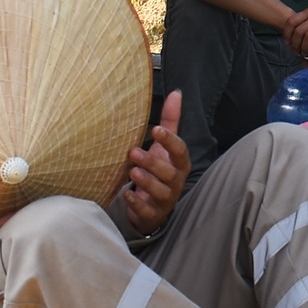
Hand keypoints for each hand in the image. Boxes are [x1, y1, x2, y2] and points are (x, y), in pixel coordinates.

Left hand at [118, 91, 190, 235]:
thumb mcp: (164, 146)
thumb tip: (176, 93)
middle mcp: (176, 182)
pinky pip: (147, 211)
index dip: (170, 141)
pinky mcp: (152, 214)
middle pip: (170, 173)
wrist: (152, 204)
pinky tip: (126, 195)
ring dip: (147, 182)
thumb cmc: (158, 170)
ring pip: (161, 192)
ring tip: (132, 172)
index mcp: (180, 164)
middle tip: (133, 152)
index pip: (180, 151)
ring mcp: (165, 200)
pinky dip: (137, 204)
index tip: (156, 130)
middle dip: (153, 162)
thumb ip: (170, 121)